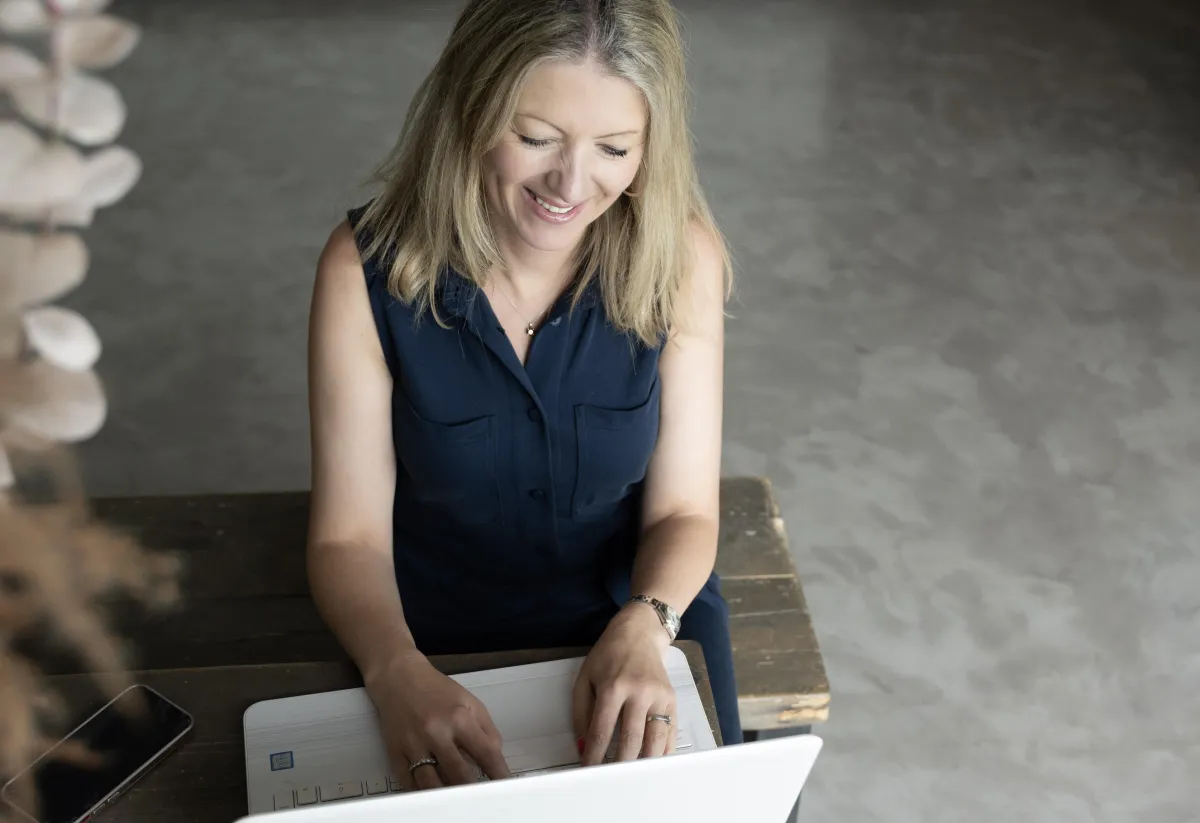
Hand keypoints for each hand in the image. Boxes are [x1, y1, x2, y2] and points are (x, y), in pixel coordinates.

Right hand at [364, 650, 510, 790]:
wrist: (398, 678)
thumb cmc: (436, 689)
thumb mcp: (470, 702)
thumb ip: (487, 730)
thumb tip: (496, 757)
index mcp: (459, 719)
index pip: (486, 754)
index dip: (499, 774)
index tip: (505, 785)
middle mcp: (436, 733)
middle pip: (460, 775)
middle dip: (474, 789)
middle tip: (481, 796)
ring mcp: (414, 745)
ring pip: (433, 785)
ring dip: (448, 795)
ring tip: (458, 798)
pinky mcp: (395, 753)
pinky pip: (410, 783)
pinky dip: (424, 792)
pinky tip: (434, 794)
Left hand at [572, 604, 676, 765]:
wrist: (639, 634)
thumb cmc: (608, 656)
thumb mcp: (584, 679)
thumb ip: (581, 714)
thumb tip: (583, 747)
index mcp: (613, 687)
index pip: (602, 731)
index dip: (594, 756)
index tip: (589, 772)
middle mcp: (639, 692)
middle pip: (631, 740)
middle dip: (619, 765)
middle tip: (611, 781)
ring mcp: (659, 696)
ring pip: (655, 741)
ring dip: (643, 764)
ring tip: (632, 777)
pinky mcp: (673, 700)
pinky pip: (670, 733)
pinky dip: (661, 752)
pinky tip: (651, 763)